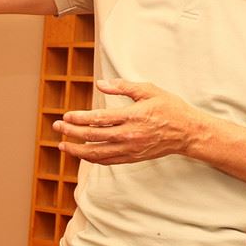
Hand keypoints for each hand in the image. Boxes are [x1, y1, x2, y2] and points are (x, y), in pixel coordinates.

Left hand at [55, 79, 205, 164]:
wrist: (188, 133)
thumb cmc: (170, 108)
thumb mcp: (149, 90)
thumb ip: (123, 87)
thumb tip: (100, 84)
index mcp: (133, 116)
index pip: (99, 119)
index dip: (79, 118)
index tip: (65, 116)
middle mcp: (129, 135)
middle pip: (93, 136)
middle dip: (71, 132)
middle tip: (57, 127)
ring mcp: (130, 149)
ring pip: (97, 153)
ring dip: (77, 150)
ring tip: (62, 145)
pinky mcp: (132, 158)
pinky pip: (107, 161)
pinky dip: (92, 159)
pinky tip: (81, 154)